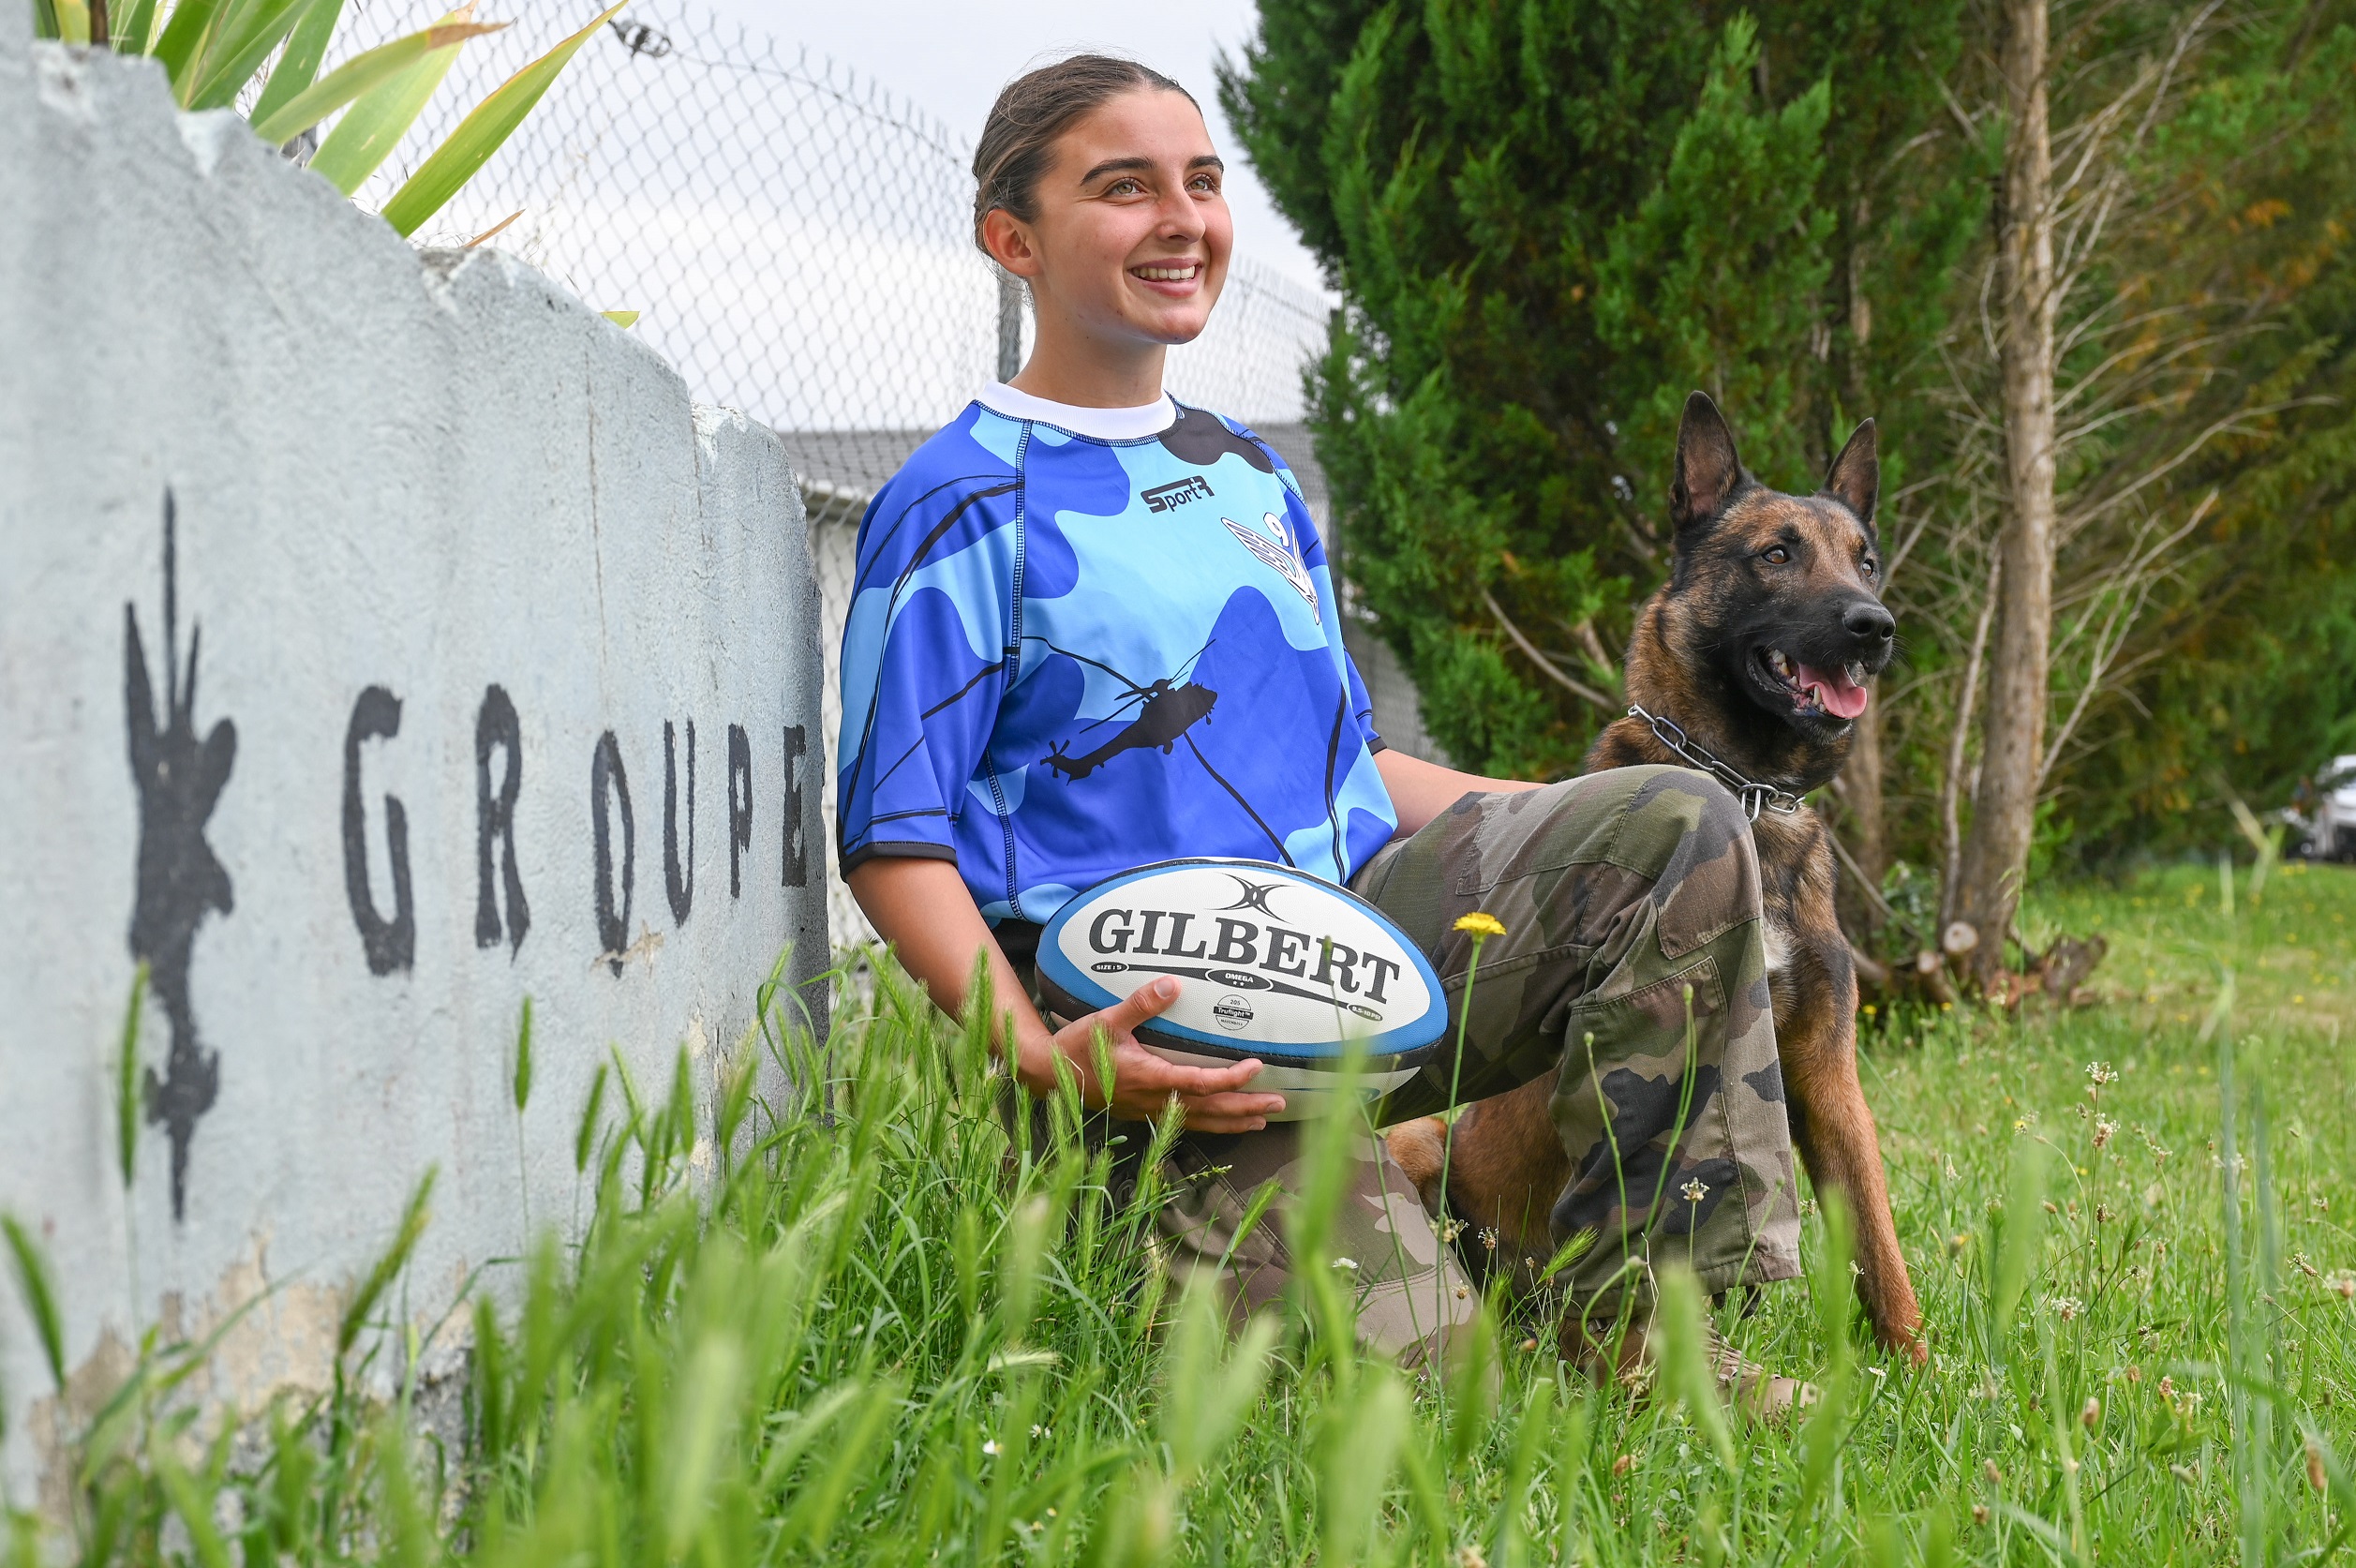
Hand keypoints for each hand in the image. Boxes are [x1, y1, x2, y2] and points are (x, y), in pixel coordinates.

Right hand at [1040, 977, 1285, 1131]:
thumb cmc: (1078, 1047)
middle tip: (1281, 1104)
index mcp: (1149, 1078)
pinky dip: (1212, 1124)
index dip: (1232, 1079)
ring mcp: (1150, 1111)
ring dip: (1234, 1121)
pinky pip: (1186, 1123)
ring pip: (1201, 1122)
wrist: (1048, 1076)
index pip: (1201, 1083)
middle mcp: (1154, 1100)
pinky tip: (1224, 1122)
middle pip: (1210, 1109)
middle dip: (1246, 1107)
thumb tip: (1172, 983)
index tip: (1257, 1066)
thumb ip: (1140, 1003)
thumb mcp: (1107, 1020)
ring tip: (1262, 1121)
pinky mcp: (1144, 1113)